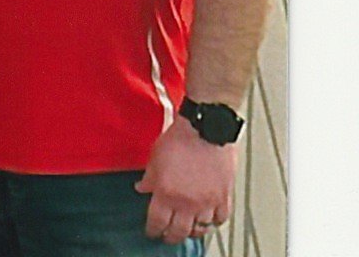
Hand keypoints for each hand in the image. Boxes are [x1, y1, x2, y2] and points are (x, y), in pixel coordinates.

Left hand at [136, 118, 235, 243]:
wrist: (204, 130)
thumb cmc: (179, 140)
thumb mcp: (154, 158)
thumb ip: (149, 178)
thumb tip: (142, 188)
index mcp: (166, 193)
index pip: (157, 222)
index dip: (153, 230)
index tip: (152, 232)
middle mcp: (187, 202)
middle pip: (179, 231)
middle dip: (171, 236)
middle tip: (168, 236)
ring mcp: (207, 201)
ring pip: (201, 228)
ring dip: (193, 231)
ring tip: (188, 229)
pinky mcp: (224, 196)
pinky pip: (221, 218)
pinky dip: (214, 222)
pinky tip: (209, 219)